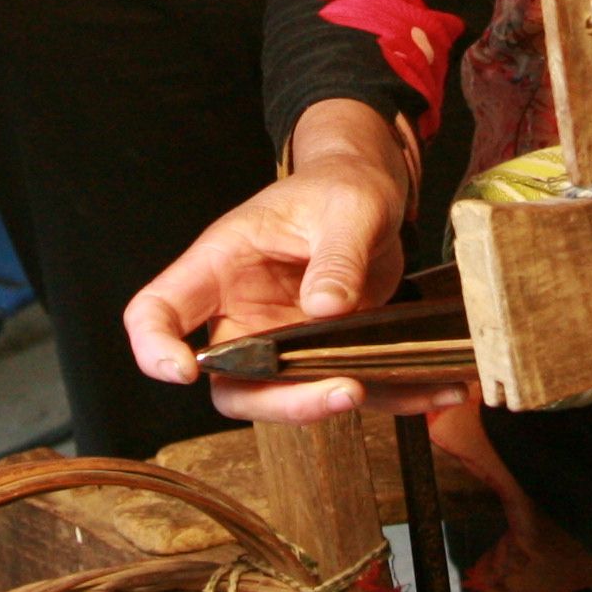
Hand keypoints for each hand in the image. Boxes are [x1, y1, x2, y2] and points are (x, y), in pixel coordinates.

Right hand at [121, 106, 459, 425]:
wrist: (370, 192)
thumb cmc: (340, 186)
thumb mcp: (348, 207)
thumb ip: (337, 255)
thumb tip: (326, 308)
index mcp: (220, 264)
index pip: (157, 312)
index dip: (155, 348)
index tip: (182, 372)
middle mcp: (242, 311)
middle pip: (229, 381)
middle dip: (279, 402)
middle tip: (341, 391)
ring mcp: (281, 339)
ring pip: (284, 398)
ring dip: (335, 406)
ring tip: (402, 387)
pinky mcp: (323, 353)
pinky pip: (347, 387)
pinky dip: (394, 395)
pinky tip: (437, 388)